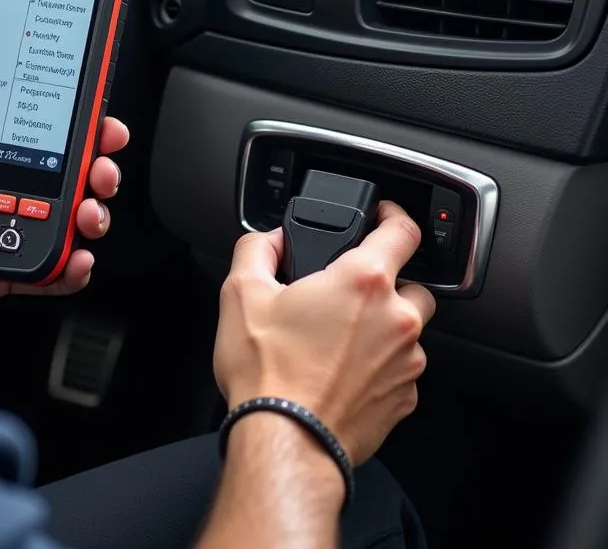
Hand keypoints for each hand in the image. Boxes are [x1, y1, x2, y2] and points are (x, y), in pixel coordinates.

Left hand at [0, 33, 128, 330]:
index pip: (26, 129)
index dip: (64, 120)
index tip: (89, 110)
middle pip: (57, 172)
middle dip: (93, 162)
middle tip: (102, 160)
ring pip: (59, 218)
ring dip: (90, 209)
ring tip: (90, 207)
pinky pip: (42, 269)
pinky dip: (69, 266)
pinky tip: (77, 255)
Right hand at [212, 201, 435, 465]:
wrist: (285, 441)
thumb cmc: (268, 373)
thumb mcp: (241, 292)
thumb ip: (257, 249)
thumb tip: (269, 240)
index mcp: (363, 281)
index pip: (403, 230)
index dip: (394, 214)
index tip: (384, 215)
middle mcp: (396, 318)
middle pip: (414, 283)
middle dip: (388, 281)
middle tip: (351, 290)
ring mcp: (406, 362)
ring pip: (409, 329)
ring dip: (384, 325)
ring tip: (340, 336)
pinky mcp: (404, 398)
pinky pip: (401, 368)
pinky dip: (380, 363)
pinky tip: (343, 369)